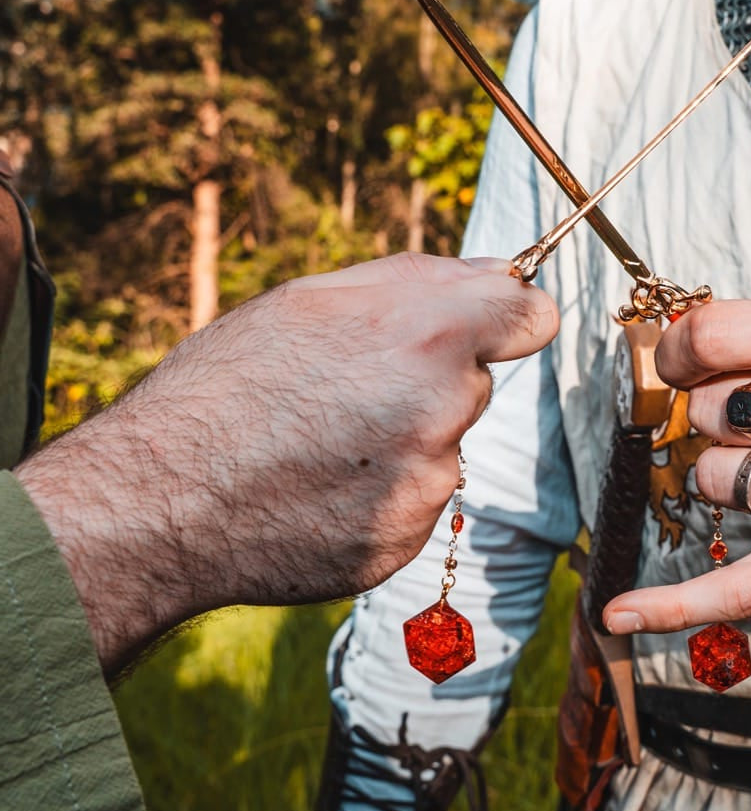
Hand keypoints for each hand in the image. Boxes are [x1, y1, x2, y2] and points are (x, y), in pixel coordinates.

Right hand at [16, 253, 557, 674]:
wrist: (159, 500)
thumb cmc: (228, 385)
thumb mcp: (309, 301)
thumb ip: (418, 280)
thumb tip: (498, 273)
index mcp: (426, 335)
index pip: (531, 318)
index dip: (516, 318)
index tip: (499, 324)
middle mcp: (440, 409)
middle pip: (473, 383)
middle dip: (430, 380)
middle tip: (347, 390)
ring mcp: (426, 482)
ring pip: (443, 443)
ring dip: (405, 440)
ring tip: (321, 443)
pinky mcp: (406, 537)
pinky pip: (416, 499)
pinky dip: (383, 492)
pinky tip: (321, 487)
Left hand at [603, 299, 750, 635]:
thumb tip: (676, 342)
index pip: (716, 335)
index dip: (677, 347)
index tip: (674, 360)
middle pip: (708, 411)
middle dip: (709, 410)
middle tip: (746, 415)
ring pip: (713, 478)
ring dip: (725, 471)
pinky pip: (736, 589)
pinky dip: (672, 604)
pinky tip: (620, 613)